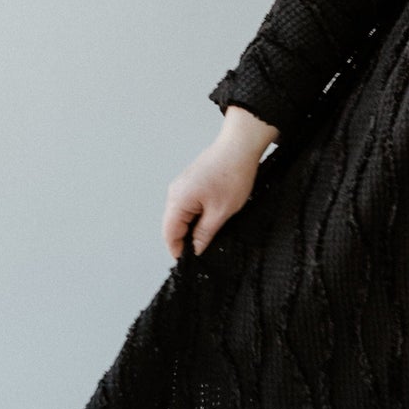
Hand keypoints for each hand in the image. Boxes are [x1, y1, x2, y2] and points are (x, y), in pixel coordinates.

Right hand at [162, 108, 277, 258]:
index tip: (191, 261)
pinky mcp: (191, 182)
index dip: (178, 251)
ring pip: (181, 215)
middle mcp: (175, 192)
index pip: (169, 234)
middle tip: (203, 250)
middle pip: (172, 225)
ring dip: (192, 227)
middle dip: (185, 239)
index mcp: (177, 201)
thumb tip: (195, 249)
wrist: (240, 146)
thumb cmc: (232, 174)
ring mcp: (182, 186)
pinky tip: (211, 218)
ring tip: (210, 233)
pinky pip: (188, 205)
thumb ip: (204, 234)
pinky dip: (196, 215)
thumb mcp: (220, 212)